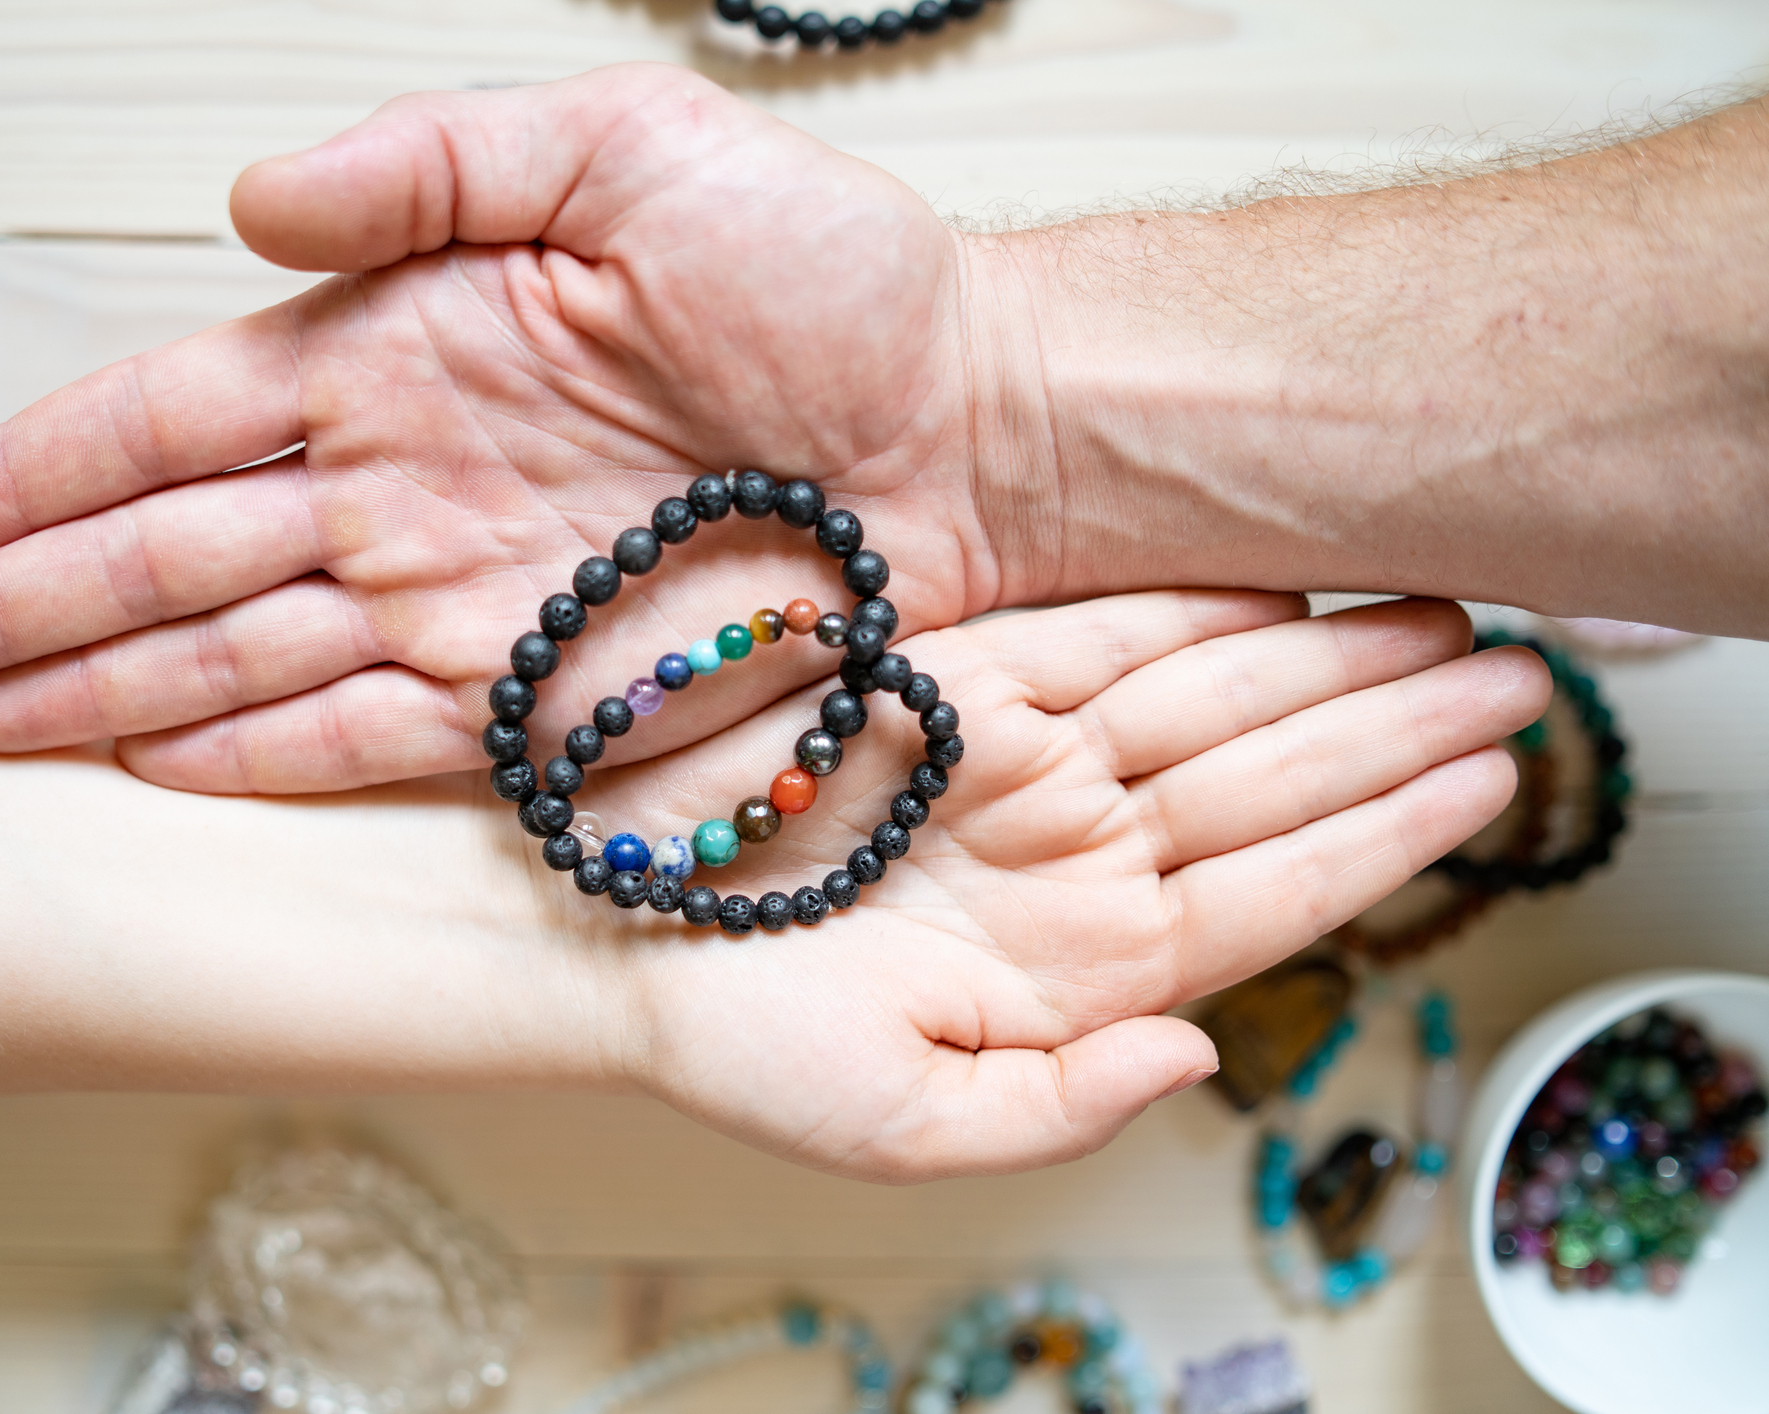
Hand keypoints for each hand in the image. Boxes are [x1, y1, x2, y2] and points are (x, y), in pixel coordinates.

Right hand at [0, 64, 1036, 793]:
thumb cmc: (824, 275)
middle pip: (180, 551)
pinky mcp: (544, 693)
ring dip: (115, 693)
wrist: (970, 418)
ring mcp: (467, 596)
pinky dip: (266, 760)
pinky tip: (161, 773)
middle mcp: (411, 482)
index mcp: (406, 348)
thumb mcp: (618, 154)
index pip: (184, 412)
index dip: (53, 465)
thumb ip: (429, 170)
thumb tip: (248, 209)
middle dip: (36, 605)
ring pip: (249, 655)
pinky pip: (376, 736)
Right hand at [573, 593, 1544, 1176]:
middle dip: (1399, 724)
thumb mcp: (906, 1127)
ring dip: (1329, 654)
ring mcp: (1022, 761)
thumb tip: (1196, 1061)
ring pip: (1213, 695)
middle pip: (1274, 778)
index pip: (1277, 893)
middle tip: (1522, 668)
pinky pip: (1099, 628)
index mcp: (1086, 967)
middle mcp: (1074, 854)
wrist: (603, 928)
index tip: (1496, 782)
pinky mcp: (955, 682)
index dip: (1392, 836)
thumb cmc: (736, 1042)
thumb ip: (1060, 1110)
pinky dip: (1193, 601)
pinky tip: (1286, 578)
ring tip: (1444, 611)